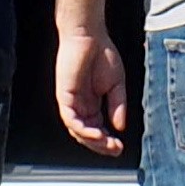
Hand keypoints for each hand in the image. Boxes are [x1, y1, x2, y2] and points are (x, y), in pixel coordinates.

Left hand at [58, 24, 129, 158]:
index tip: (120, 147)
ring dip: (92, 141)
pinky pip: (71, 119)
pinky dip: (83, 129)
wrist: (89, 36)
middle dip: (101, 145)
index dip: (108, 141)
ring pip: (78, 131)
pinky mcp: (64, 96)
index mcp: (92, 104)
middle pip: (87, 134)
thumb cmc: (102, 54)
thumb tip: (120, 127)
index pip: (97, 129)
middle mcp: (80, 106)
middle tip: (115, 150)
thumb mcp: (117, 85)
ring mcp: (71, 102)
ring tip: (108, 144)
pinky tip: (97, 133)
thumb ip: (118, 106)